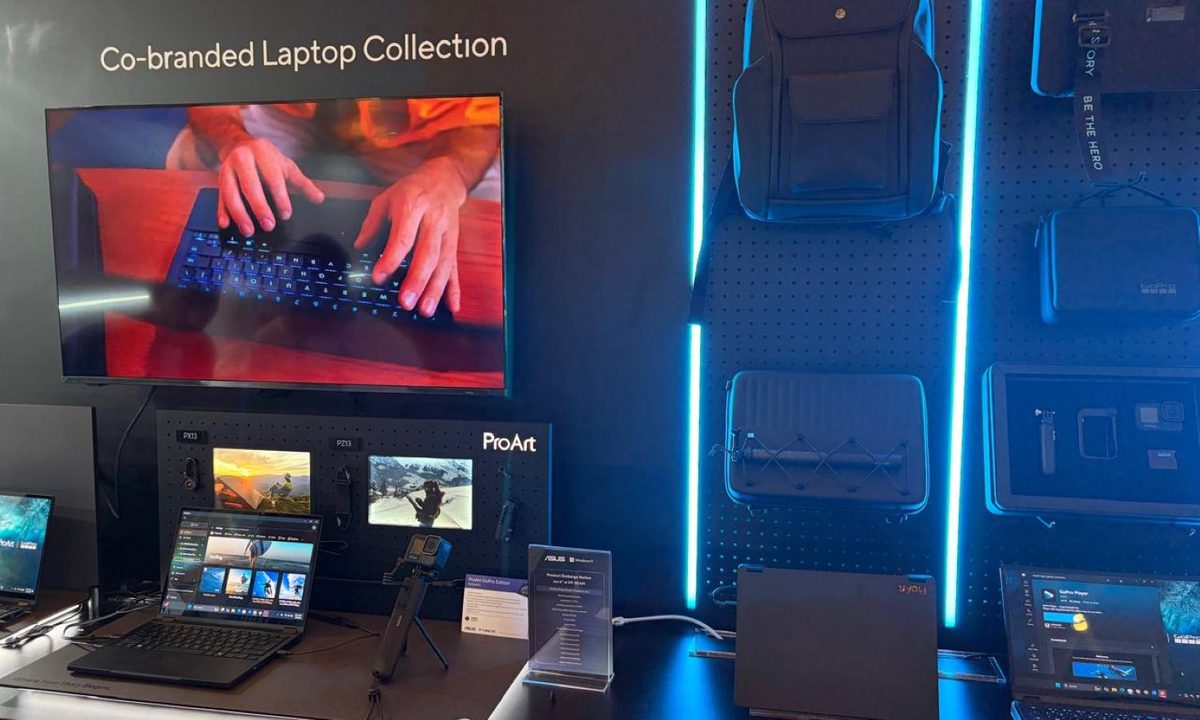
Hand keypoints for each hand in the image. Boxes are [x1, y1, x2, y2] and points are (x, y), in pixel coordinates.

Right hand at [217, 138, 324, 235]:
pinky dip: (221, 212)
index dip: (280, 197)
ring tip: (248, 231)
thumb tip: (319, 198)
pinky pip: (220, 197)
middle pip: (250, 186)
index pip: (273, 178)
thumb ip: (303, 183)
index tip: (286, 214)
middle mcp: (242, 159)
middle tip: (269, 225)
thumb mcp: (286, 166)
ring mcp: (227, 169)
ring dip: (239, 214)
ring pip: (231, 193)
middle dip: (259, 208)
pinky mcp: (219, 180)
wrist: (237, 144)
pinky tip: (225, 224)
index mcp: (262, 153)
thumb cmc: (266, 159)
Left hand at [353, 157, 466, 316]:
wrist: (445, 179)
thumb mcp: (387, 197)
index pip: (403, 237)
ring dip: (435, 290)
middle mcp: (433, 221)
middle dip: (417, 280)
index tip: (378, 277)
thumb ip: (372, 222)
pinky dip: (455, 289)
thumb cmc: (412, 190)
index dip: (391, 259)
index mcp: (413, 207)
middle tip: (405, 303)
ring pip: (444, 265)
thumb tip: (360, 245)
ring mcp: (447, 234)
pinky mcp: (455, 244)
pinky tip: (452, 307)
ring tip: (425, 309)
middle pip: (427, 254)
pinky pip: (455, 268)